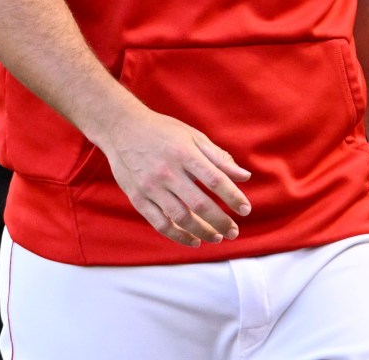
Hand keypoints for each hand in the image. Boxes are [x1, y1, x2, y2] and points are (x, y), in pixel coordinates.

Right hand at [97, 105, 251, 247]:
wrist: (123, 128)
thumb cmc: (163, 131)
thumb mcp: (192, 137)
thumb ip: (218, 158)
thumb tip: (244, 177)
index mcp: (184, 153)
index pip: (215, 179)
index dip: (232, 196)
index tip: (245, 210)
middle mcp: (167, 171)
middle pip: (199, 203)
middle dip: (220, 221)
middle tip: (234, 231)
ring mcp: (151, 187)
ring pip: (180, 217)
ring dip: (202, 231)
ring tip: (217, 237)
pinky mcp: (138, 198)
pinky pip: (160, 223)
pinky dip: (178, 236)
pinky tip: (193, 241)